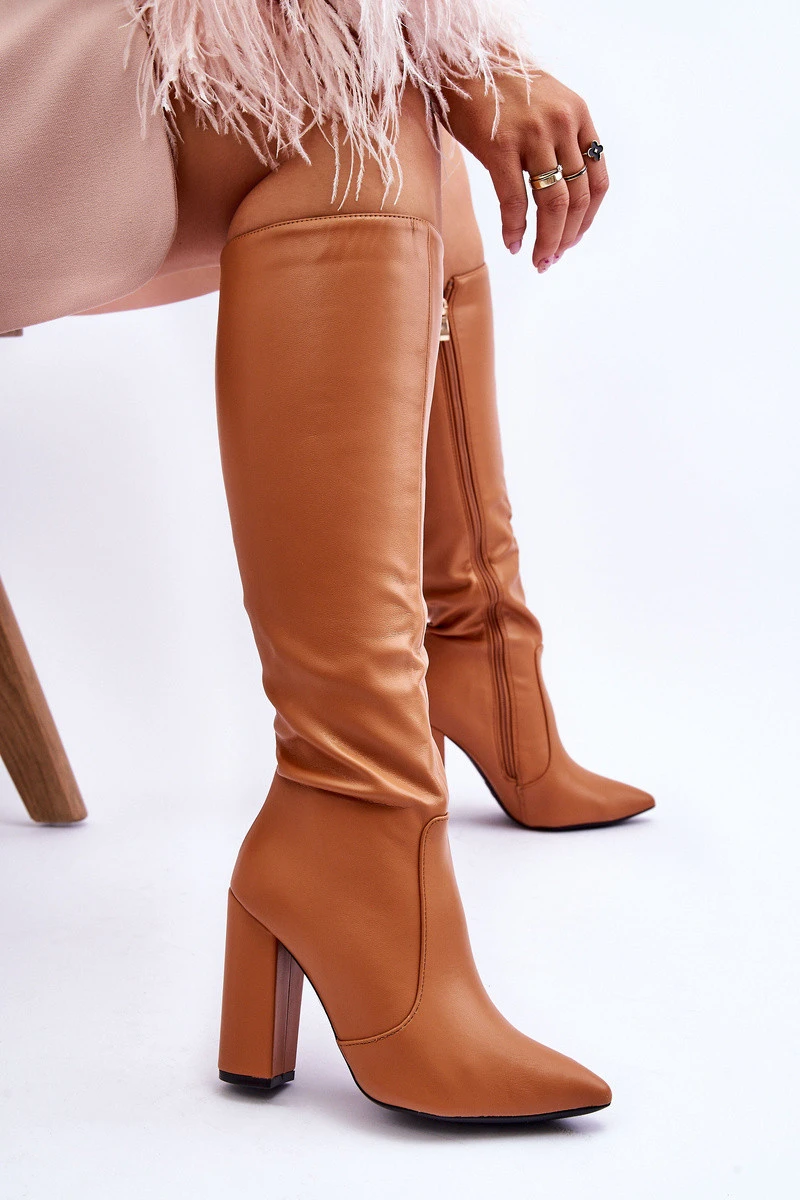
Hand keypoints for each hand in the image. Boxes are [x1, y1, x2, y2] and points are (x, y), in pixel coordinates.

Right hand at [443, 71, 608, 270]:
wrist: (460, 59)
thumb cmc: (497, 88)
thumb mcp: (544, 104)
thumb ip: (559, 138)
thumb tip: (561, 192)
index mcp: (578, 115)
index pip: (597, 179)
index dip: (588, 218)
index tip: (573, 240)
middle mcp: (561, 124)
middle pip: (577, 198)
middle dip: (567, 237)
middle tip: (551, 260)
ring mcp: (533, 135)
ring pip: (553, 204)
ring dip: (547, 241)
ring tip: (537, 260)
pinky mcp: (501, 147)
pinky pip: (515, 201)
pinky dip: (515, 229)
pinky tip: (512, 244)